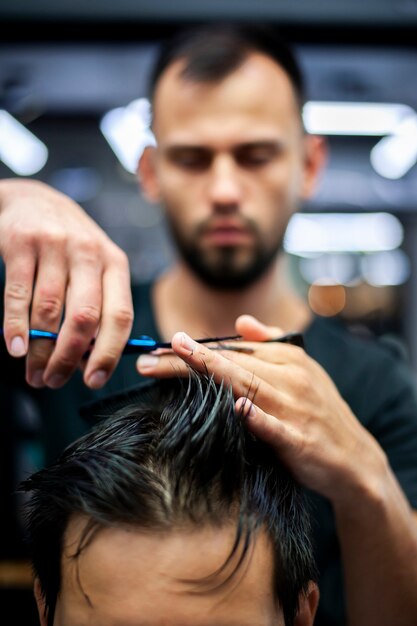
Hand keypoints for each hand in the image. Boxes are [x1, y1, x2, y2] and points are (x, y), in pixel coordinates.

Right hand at [0, 179, 132, 388]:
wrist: (35, 200)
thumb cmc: (70, 247)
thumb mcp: (94, 269)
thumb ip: (98, 309)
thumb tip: (89, 361)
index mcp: (115, 264)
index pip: (120, 315)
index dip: (109, 353)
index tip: (94, 381)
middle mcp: (89, 253)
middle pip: (85, 317)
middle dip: (69, 357)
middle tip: (54, 381)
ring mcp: (56, 246)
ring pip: (49, 310)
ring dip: (40, 350)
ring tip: (34, 372)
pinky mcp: (22, 243)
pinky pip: (18, 294)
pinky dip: (16, 326)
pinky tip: (16, 348)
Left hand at [137, 314, 385, 501]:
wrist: (356, 460)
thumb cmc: (320, 412)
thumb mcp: (302, 370)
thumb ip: (270, 344)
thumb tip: (240, 322)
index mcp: (289, 358)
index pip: (235, 349)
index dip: (196, 347)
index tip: (163, 346)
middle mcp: (290, 377)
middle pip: (231, 363)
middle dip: (186, 359)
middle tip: (148, 358)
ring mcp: (295, 408)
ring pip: (246, 385)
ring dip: (209, 373)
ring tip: (173, 365)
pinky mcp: (300, 441)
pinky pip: (274, 427)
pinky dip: (257, 417)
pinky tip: (238, 408)